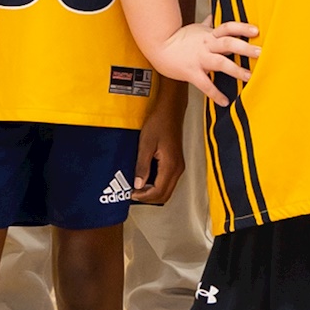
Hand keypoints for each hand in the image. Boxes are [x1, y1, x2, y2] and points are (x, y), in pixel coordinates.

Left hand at [131, 88, 186, 204]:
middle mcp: (178, 169)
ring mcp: (178, 166)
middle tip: (133, 194)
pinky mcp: (176, 163)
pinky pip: (168, 182)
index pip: (158, 192)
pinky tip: (146, 180)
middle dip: (149, 198)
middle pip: (165, 195)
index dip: (144, 196)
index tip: (131, 193)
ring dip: (153, 193)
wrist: (170, 111)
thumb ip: (142, 166)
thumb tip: (138, 184)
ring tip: (138, 188)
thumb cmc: (159, 124)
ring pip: (167, 190)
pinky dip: (157, 186)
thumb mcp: (146, 145)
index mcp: (170, 166)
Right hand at [152, 18, 257, 104]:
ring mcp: (199, 59)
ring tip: (249, 77)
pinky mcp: (191, 72)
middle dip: (245, 48)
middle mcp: (207, 45)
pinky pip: (205, 84)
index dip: (242, 28)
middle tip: (260, 52)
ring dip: (236, 70)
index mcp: (209, 35)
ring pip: (220, 63)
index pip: (228, 27)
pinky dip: (215, 94)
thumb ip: (208, 23)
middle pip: (228, 43)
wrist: (159, 46)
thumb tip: (213, 15)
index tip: (256, 31)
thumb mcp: (196, 28)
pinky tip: (225, 101)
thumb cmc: (179, 38)